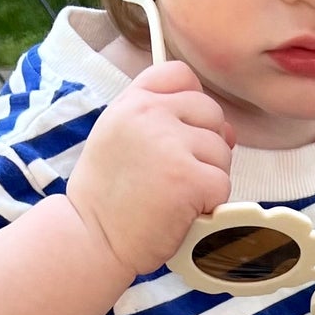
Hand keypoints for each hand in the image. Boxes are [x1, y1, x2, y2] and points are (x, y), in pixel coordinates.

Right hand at [67, 60, 234, 278]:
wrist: (90, 239)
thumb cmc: (107, 197)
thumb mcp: (119, 138)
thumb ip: (162, 120)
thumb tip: (224, 128)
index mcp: (132, 102)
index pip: (180, 75)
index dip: (191, 102)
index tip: (181, 132)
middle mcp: (151, 114)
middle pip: (211, 112)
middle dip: (204, 145)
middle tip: (176, 175)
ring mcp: (171, 144)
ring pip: (222, 150)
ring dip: (209, 176)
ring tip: (175, 195)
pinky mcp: (190, 177)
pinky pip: (223, 183)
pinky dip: (210, 203)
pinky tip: (182, 211)